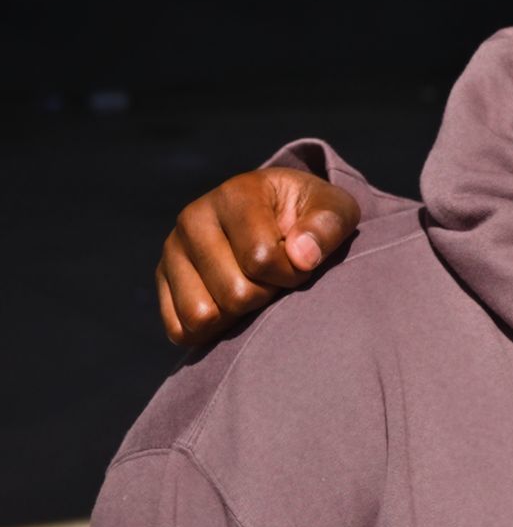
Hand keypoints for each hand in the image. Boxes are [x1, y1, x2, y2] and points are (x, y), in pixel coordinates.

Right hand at [157, 167, 359, 348]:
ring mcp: (173, 250)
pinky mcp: (163, 279)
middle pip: (235, 293)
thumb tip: (301, 257)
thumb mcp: (335, 211)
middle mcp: (194, 217)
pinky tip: (230, 310)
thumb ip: (327, 228)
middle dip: (266, 297)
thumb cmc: (310, 219)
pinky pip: (181, 330)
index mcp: (235, 194)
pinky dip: (211, 332)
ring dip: (237, 317)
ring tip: (252, 290)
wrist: (278, 220)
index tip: (300, 264)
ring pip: (203, 315)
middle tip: (275, 280)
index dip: (291, 275)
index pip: (261, 259)